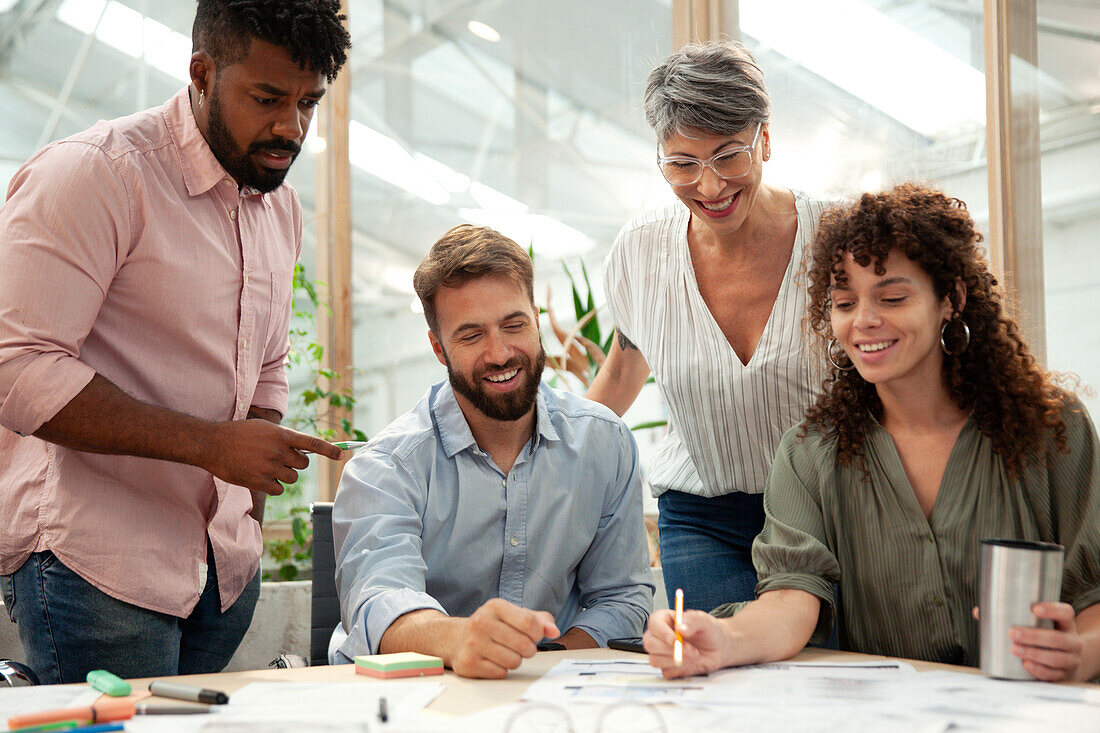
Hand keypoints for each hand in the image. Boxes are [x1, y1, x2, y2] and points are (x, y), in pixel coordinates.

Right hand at [203, 419, 342, 493]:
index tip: (340, 455)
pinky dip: (273, 486)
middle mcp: (278, 451)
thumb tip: (301, 451)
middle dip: (295, 464)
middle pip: (303, 464)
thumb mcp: (263, 428)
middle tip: (279, 459)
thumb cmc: (238, 434)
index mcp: (281, 435)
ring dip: (284, 475)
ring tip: (266, 466)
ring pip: (292, 478)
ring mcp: (269, 467)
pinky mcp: (259, 481)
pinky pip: (279, 489)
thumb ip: (283, 438)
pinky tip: (260, 477)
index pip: (311, 443)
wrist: (212, 444)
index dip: (328, 450)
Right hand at [445, 598, 559, 678]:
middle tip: (519, 647)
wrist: (457, 638)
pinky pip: (500, 673)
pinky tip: (492, 660)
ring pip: (514, 662)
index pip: (529, 623)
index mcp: (495, 606)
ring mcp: (472, 643)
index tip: (534, 635)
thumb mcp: (515, 616)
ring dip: (514, 660)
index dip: (538, 634)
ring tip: (504, 652)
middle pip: (524, 645)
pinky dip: (501, 670)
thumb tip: (554, 631)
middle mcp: (481, 622)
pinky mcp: (467, 663)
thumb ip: (539, 621)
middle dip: (528, 650)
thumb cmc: (493, 626)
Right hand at [644, 608, 728, 678]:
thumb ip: (692, 620)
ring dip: (675, 660)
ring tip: (693, 655)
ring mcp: (662, 653)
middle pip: (650, 644)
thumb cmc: (708, 630)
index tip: (675, 639)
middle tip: (691, 650)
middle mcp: (659, 637)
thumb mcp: (704, 620)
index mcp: (664, 620)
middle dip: (671, 649)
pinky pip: (666, 672)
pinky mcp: (668, 668)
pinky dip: (679, 670)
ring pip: (655, 660)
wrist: (718, 647)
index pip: (654, 624)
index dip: (662, 633)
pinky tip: (690, 663)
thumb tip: (680, 628)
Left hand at [1010, 602, 1084, 681]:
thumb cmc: (1048, 637)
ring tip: (1014, 649)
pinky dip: (1039, 670)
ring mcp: (1071, 660)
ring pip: (1056, 658)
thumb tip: (984, 614)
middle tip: (1012, 633)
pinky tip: (1026, 664)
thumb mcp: (1044, 625)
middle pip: (1058, 638)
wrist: (1068, 663)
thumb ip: (1022, 617)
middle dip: (1033, 636)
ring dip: (1034, 653)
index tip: (1034, 609)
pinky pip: (1053, 674)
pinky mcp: (1064, 675)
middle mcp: (1073, 642)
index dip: (1052, 610)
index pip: (1065, 613)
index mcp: (1067, 625)